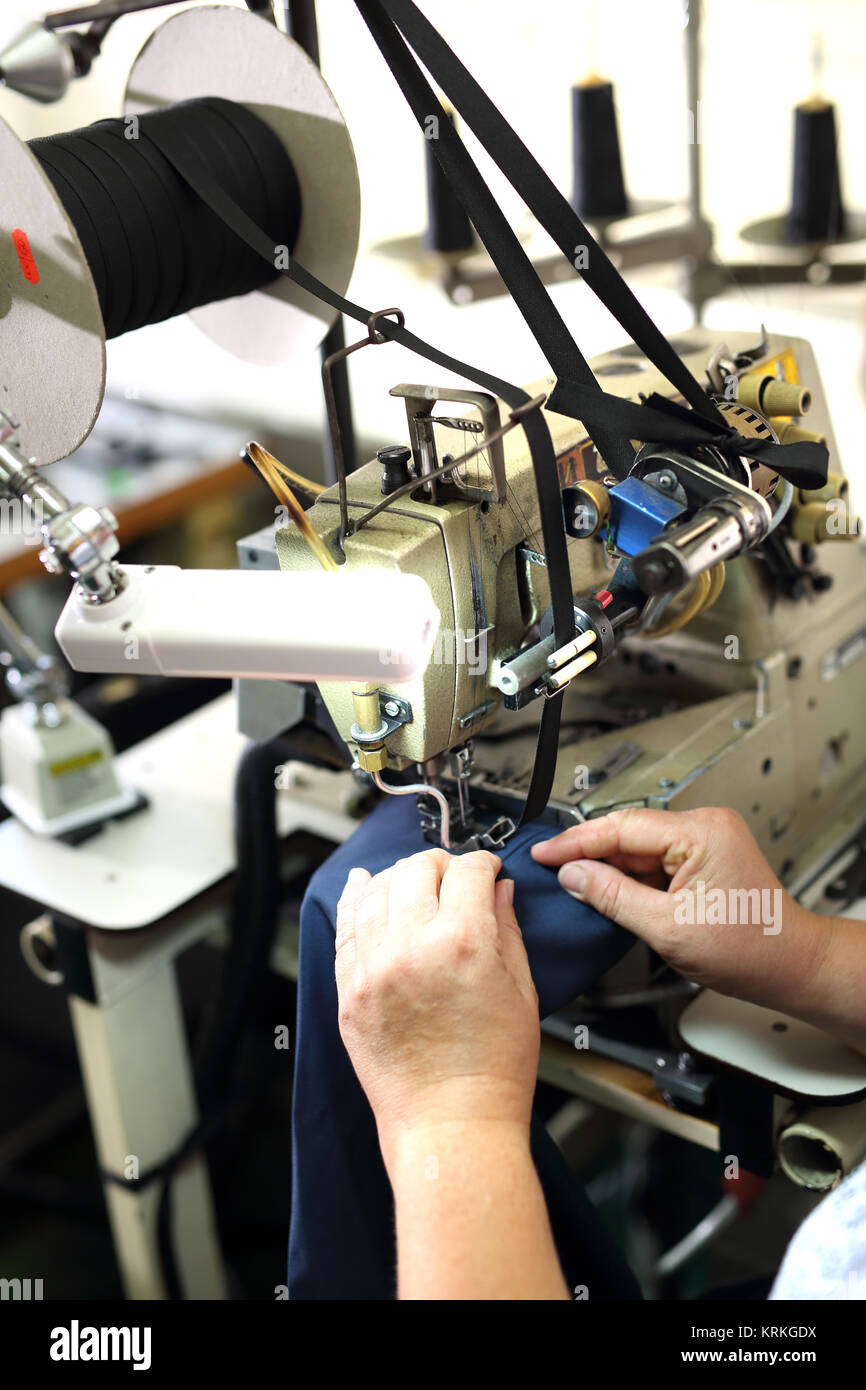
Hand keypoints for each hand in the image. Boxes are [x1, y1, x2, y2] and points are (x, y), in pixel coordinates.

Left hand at [335, 849, 539, 1171]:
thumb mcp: (521, 992)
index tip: (487, 870)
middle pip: (417, 870)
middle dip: (441, 864)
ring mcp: (373, 969)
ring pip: (377, 890)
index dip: (483, 864)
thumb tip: (499, 891)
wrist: (451, 1126)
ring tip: (413, 881)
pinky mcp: (349, 991)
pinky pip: (345, 928)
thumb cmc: (494, 1072)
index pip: (468, 872)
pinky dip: (354, 899)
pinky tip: (362, 885)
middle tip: (453, 876)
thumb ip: (507, 930)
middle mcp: (412, 947)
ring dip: (399, 877)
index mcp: (464, 943)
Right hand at [531, 806, 831, 1015]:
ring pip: (639, 848)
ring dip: (609, 868)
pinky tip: (610, 893)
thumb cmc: (749, 949)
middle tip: (550, 870)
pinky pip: (655, 860)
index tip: (545, 853)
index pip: (621, 826)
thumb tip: (573, 874)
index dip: (576, 841)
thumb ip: (612, 896)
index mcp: (701, 832)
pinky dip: (631, 877)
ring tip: (576, 887)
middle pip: (628, 833)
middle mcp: (705, 826)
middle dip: (589, 854)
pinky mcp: (705, 856)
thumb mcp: (666, 927)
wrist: (789, 966)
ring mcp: (706, 840)